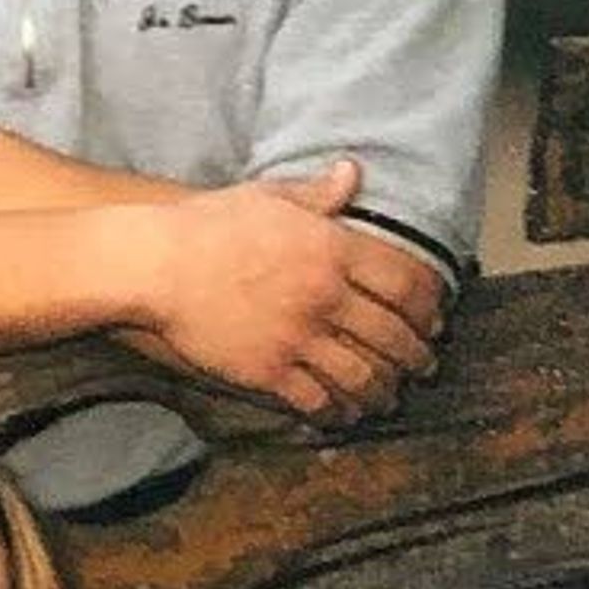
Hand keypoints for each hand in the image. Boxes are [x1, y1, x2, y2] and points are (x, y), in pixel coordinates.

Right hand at [143, 163, 446, 423]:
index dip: (429, 308)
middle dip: (416, 357)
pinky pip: (316, 399)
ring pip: (362, 374)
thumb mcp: (268, 196)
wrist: (153, 264)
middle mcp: (325, 295)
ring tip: (388, 398)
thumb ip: (318, 194)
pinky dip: (336, 412)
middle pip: (393, 335)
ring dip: (383, 391)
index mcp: (333, 249)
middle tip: (424, 367)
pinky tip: (341, 415)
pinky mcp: (266, 369)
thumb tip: (354, 173)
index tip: (435, 321)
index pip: (407, 284)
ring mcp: (297, 336)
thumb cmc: (206, 226)